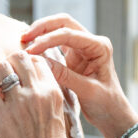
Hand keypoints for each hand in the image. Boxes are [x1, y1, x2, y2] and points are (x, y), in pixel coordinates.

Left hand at [0, 50, 68, 137]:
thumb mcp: (59, 118)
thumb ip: (49, 98)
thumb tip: (37, 86)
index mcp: (54, 92)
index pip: (38, 60)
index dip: (26, 64)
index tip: (19, 74)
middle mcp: (37, 92)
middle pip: (18, 58)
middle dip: (9, 65)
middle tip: (4, 78)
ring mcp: (18, 103)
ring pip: (0, 68)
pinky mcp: (0, 115)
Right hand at [21, 15, 137, 137]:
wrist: (113, 115)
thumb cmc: (106, 103)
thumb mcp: (86, 91)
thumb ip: (64, 76)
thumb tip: (39, 62)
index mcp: (99, 46)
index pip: (69, 35)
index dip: (47, 40)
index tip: (30, 51)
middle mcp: (92, 42)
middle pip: (64, 22)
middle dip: (43, 27)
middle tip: (24, 37)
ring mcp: (83, 47)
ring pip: (59, 28)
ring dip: (41, 31)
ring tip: (24, 40)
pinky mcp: (74, 55)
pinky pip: (57, 42)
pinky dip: (44, 42)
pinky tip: (32, 47)